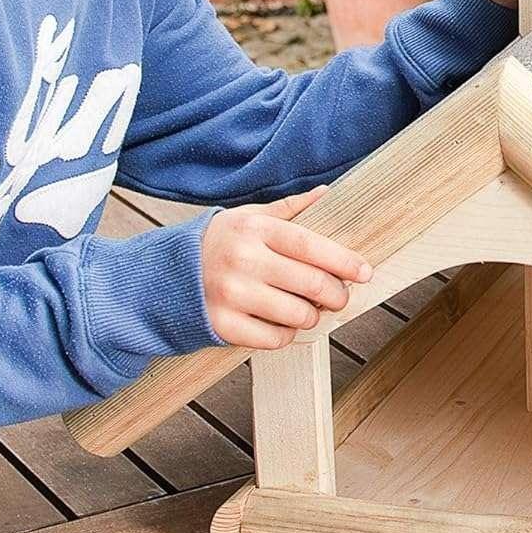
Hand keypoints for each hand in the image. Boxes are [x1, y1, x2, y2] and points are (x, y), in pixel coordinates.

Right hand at [201, 186, 372, 348]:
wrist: (167, 274)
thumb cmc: (220, 242)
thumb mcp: (250, 215)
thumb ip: (290, 208)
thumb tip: (326, 194)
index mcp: (255, 229)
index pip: (310, 245)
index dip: (343, 261)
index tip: (364, 272)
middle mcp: (243, 260)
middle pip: (310, 283)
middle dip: (336, 294)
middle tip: (340, 296)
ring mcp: (231, 295)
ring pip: (296, 315)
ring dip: (312, 316)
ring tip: (308, 309)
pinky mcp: (222, 325)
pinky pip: (273, 339)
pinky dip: (286, 334)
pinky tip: (282, 322)